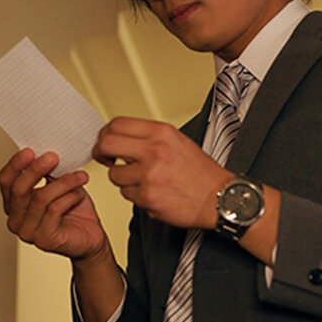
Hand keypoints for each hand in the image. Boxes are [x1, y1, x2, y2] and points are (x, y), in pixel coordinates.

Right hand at [0, 148, 107, 259]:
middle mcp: (16, 220)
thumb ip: (47, 173)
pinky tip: (79, 194)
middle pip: (19, 189)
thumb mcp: (58, 185)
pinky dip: (70, 197)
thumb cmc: (75, 211)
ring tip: (80, 176)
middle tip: (54, 157)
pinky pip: (55, 210)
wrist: (91, 237)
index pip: (6, 181)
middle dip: (36, 169)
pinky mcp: (45, 240)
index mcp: (14, 205)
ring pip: (41, 198)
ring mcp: (28, 232)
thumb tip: (46, 154)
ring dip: (64, 183)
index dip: (15, 165)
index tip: (30, 150)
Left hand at [93, 117, 232, 228]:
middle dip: (101, 153)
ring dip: (124, 179)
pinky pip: (127, 195)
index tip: (106, 142)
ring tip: (143, 180)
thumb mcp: (177, 141)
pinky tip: (153, 192)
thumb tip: (120, 138)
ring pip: (115, 175)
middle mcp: (154, 151)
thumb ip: (149, 137)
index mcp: (161, 132)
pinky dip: (136, 195)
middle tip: (107, 159)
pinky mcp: (148, 197)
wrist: (220, 198)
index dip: (106, 134)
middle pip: (107, 144)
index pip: (117, 124)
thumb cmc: (201, 173)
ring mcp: (149, 175)